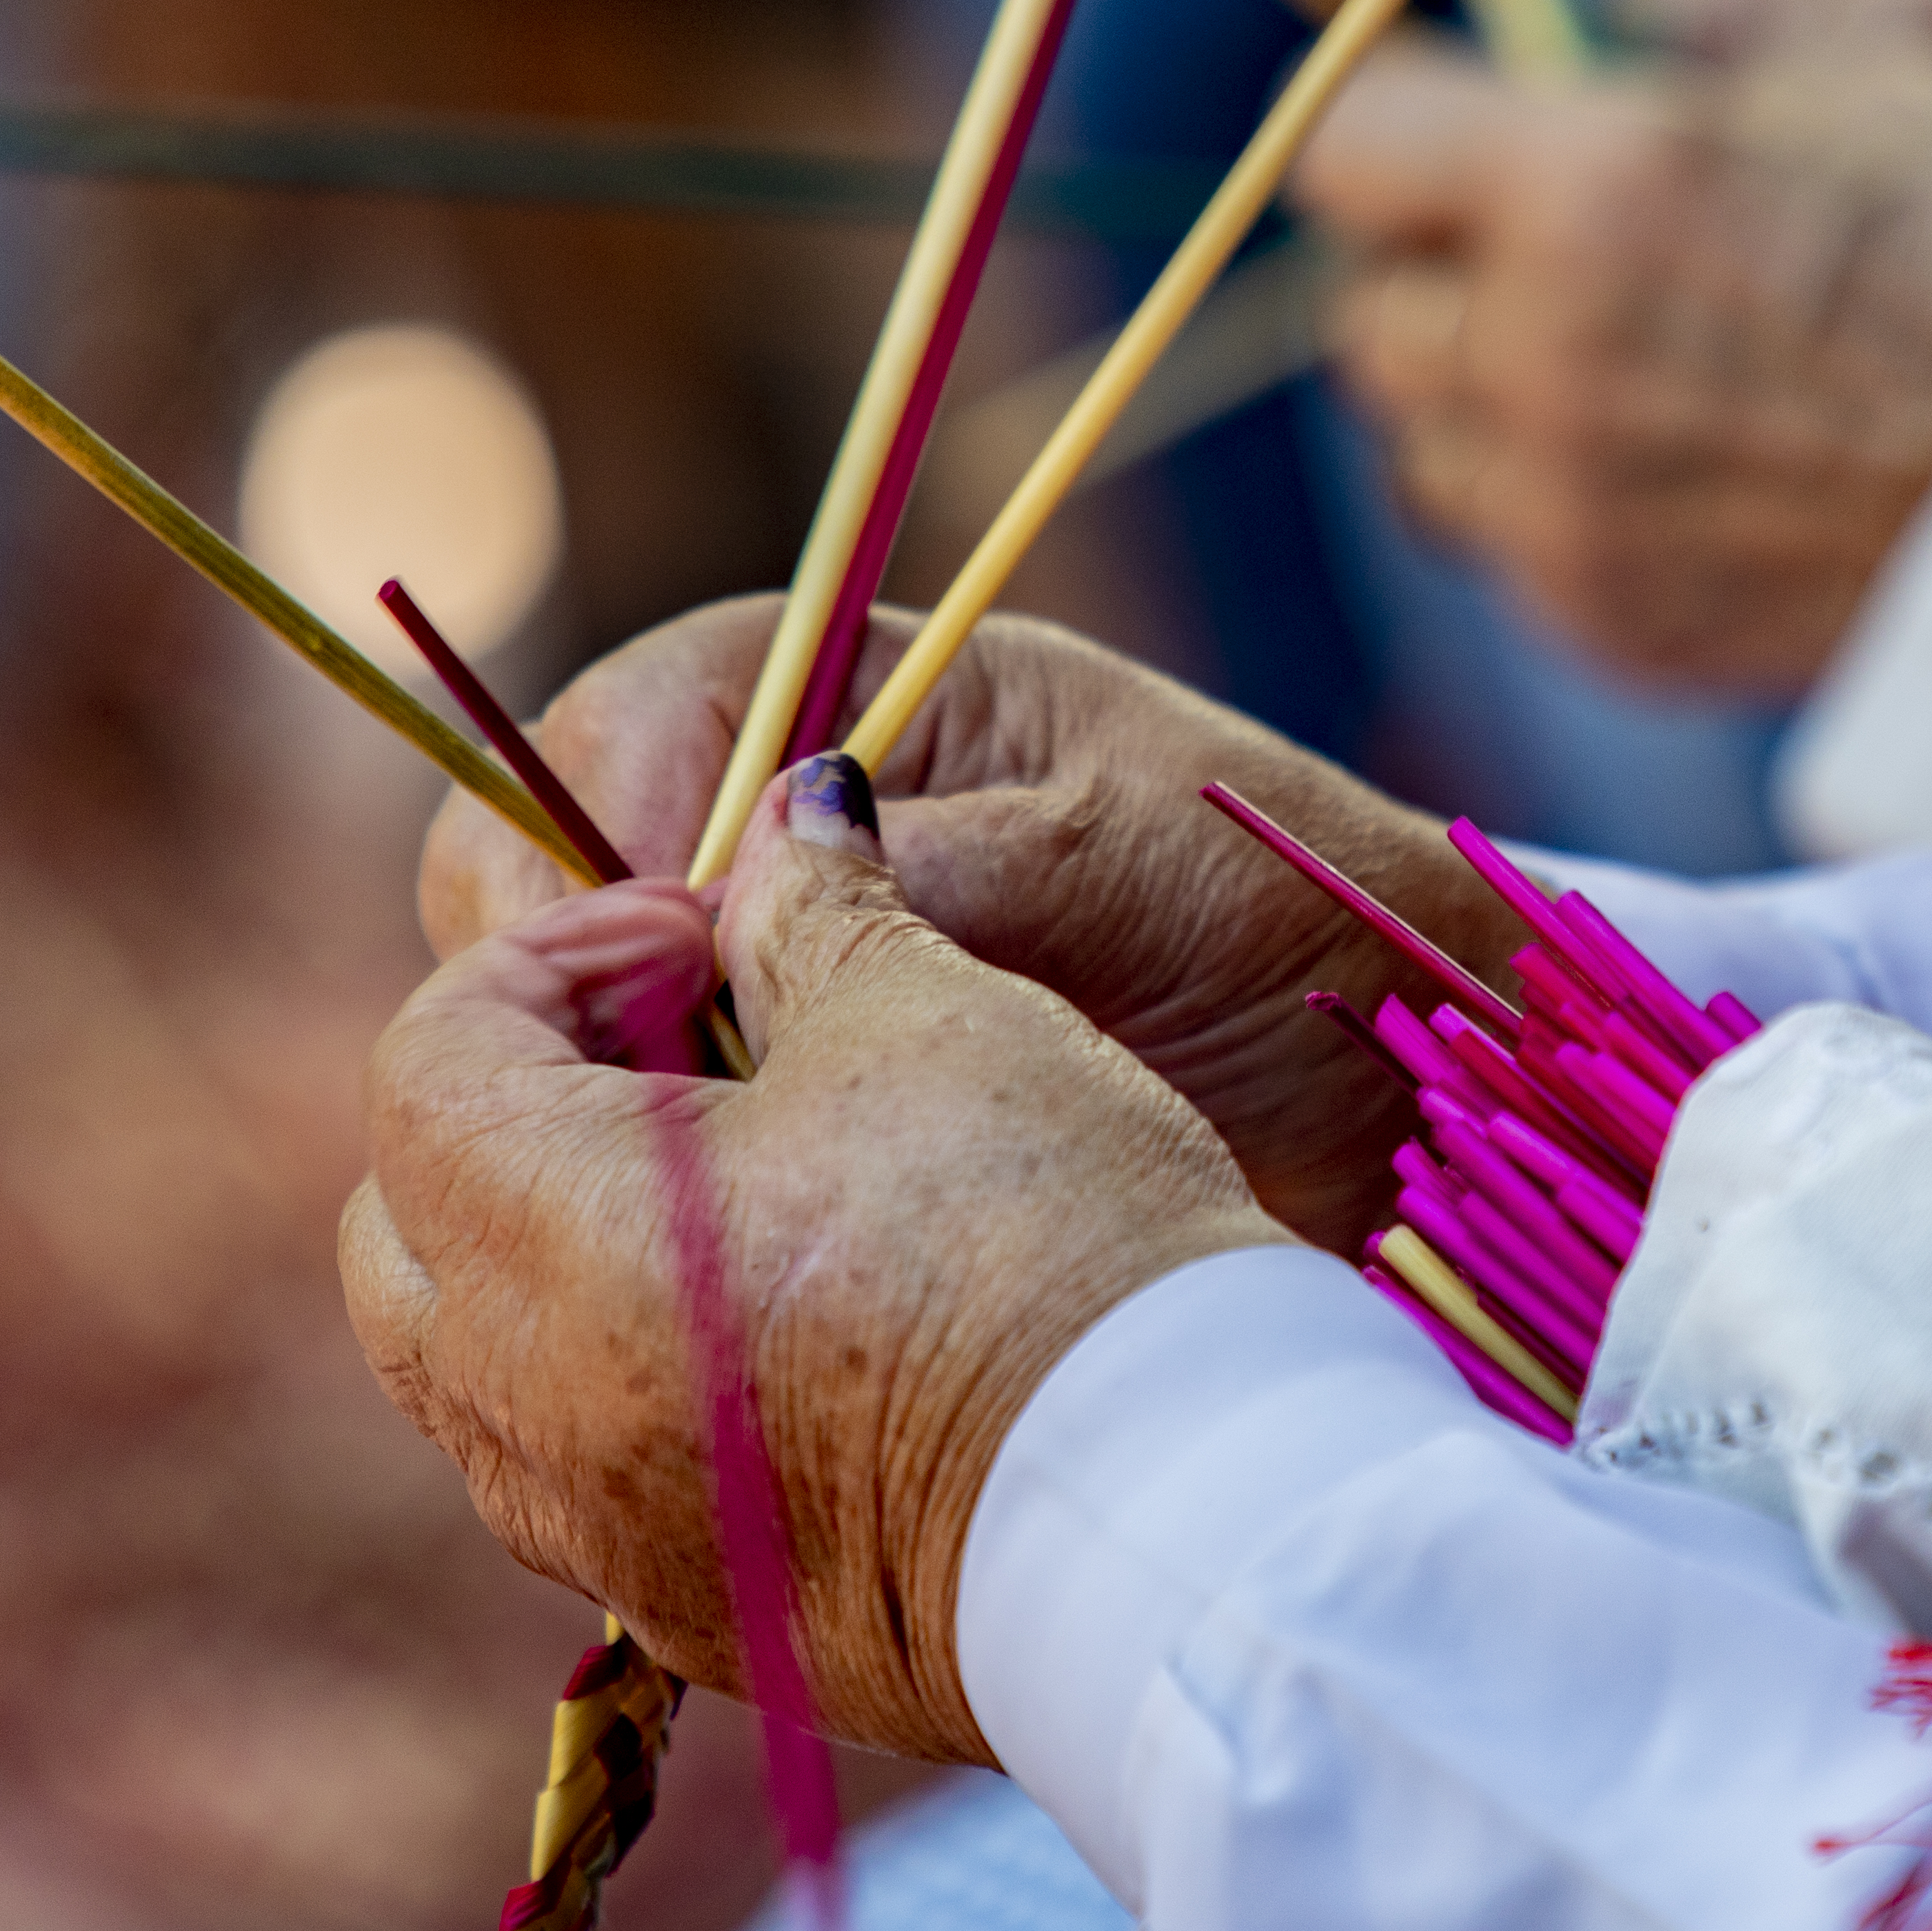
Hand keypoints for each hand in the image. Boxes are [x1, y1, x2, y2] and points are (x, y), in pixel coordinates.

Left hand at [347, 755, 1285, 1757]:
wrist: (1196, 1520)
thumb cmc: (1052, 1235)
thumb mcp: (933, 1008)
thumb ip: (816, 901)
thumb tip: (790, 804)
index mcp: (555, 1241)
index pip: (433, 1050)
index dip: (560, 952)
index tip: (709, 932)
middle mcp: (539, 1417)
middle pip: (405, 1227)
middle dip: (510, 1105)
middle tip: (686, 1045)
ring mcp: (612, 1542)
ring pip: (483, 1373)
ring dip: (558, 1253)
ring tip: (738, 1184)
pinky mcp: (712, 1629)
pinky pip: (596, 1485)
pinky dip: (637, 1385)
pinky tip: (793, 1325)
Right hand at [418, 608, 1514, 1253]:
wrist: (1389, 1061)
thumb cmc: (1276, 902)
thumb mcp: (1114, 861)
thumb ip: (929, 871)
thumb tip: (738, 896)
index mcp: (832, 691)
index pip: (609, 738)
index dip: (589, 852)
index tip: (645, 964)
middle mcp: (768, 820)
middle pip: (542, 880)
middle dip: (577, 986)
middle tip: (663, 1095)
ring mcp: (766, 966)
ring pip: (579, 1027)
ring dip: (615, 1097)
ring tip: (712, 1173)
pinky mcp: (787, 1101)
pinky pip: (653, 1134)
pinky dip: (665, 1182)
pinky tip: (725, 1238)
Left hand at [1292, 40, 1931, 688]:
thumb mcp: (1877, 76)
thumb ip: (1700, 48)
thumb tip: (1607, 3)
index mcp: (1591, 189)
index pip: (1354, 148)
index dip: (1404, 128)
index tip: (1450, 126)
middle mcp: (1540, 359)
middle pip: (1372, 315)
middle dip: (1440, 276)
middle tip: (1546, 256)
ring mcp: (1564, 513)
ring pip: (1424, 450)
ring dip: (1483, 407)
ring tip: (1622, 375)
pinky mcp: (1609, 626)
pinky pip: (1513, 553)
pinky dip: (1558, 512)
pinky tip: (1685, 476)